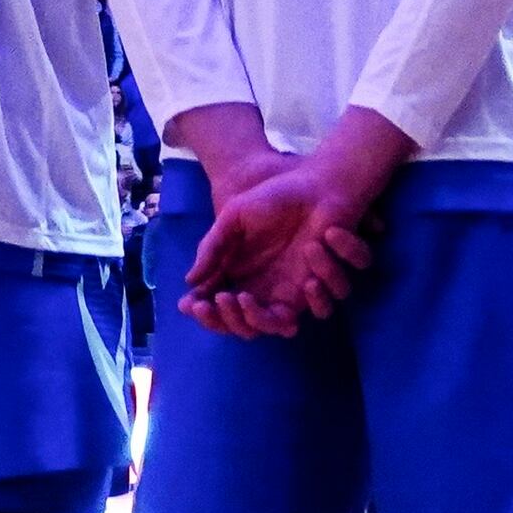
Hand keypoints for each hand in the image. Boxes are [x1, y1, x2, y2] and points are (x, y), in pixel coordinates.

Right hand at [180, 111, 412, 341]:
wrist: (316, 183)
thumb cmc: (273, 198)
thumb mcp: (235, 217)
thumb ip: (213, 247)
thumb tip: (190, 280)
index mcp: (243, 277)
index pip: (221, 310)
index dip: (206, 314)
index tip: (192, 304)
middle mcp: (268, 291)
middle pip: (247, 328)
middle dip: (232, 320)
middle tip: (227, 298)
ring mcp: (296, 291)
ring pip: (282, 328)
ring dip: (264, 318)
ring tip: (246, 295)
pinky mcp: (323, 285)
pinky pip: (320, 308)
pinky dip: (317, 292)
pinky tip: (309, 264)